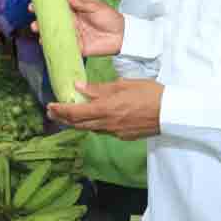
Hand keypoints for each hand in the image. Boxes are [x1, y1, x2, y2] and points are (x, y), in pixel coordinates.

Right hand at [31, 0, 124, 56]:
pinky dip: (55, 46)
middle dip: (41, 22)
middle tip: (33, 22)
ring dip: (45, 34)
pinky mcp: (77, 48)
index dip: (45, 7)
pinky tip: (46, 44)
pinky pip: (65, 48)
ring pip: (56, 35)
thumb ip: (80, 2)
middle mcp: (71, 23)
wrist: (122, 35)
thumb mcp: (95, 6)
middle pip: (53, 23)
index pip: (57, 8)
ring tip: (37, 32)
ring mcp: (73, 36)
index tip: (33, 5)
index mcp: (74, 11)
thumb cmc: (109, 17)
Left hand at [47, 79, 161, 139]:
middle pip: (79, 124)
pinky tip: (93, 118)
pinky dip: (93, 125)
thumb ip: (99, 88)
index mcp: (105, 108)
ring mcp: (115, 132)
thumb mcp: (123, 84)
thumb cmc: (150, 93)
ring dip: (77, 123)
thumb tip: (79, 86)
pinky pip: (103, 131)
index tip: (50, 106)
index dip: (60, 110)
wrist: (171, 113)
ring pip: (90, 129)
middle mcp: (107, 124)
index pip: (75, 113)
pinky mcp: (123, 136)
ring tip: (69, 115)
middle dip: (63, 118)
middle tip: (53, 112)